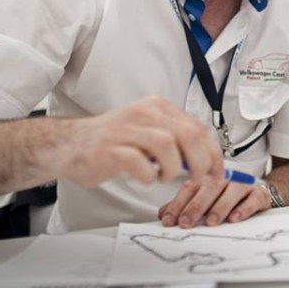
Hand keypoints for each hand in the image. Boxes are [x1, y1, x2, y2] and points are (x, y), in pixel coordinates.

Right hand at [56, 96, 224, 187]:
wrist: (69, 144)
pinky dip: (147, 175)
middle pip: (188, 134)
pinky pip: (140, 163)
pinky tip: (143, 177)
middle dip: (200, 163)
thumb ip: (175, 140)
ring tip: (163, 176)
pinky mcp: (110, 149)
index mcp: (157, 107)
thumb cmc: (113, 142)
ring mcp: (126, 129)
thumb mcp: (148, 131)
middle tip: (197, 180)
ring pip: (168, 145)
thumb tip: (207, 161)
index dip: (213, 153)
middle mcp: (144, 113)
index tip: (218, 173)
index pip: (198, 127)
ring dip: (173, 168)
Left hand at [158, 179, 272, 227]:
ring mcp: (242, 186)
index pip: (190, 188)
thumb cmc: (228, 200)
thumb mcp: (205, 202)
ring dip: (219, 207)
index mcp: (208, 181)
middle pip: (209, 189)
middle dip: (196, 206)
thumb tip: (163, 214)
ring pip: (231, 192)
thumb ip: (184, 206)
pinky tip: (235, 218)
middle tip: (186, 222)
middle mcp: (224, 181)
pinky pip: (252, 199)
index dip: (178, 203)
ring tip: (211, 221)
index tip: (169, 220)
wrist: (259, 195)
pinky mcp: (259, 194)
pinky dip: (244, 208)